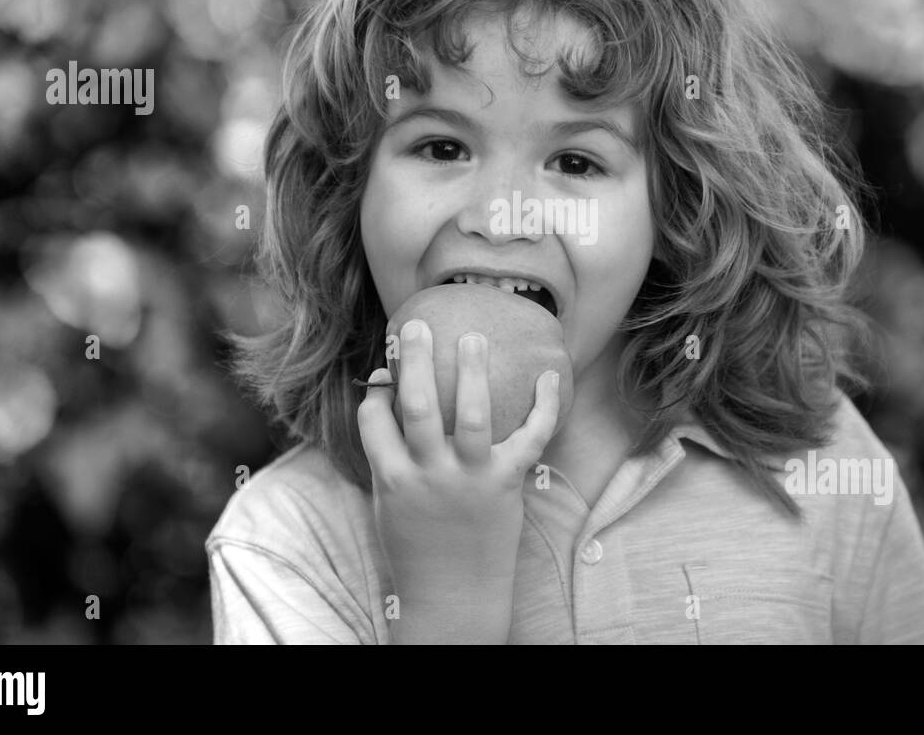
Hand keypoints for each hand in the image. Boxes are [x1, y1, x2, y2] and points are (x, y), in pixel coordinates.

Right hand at [357, 318, 561, 641]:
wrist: (454, 598)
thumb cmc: (417, 547)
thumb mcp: (387, 503)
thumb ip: (386, 456)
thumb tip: (386, 402)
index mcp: (392, 478)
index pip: (374, 419)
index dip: (377, 391)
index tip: (385, 370)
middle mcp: (429, 474)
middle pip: (419, 406)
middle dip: (417, 361)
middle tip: (417, 325)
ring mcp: (469, 479)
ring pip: (472, 415)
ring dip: (473, 372)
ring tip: (473, 337)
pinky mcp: (506, 485)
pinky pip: (530, 439)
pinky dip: (543, 407)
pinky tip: (549, 377)